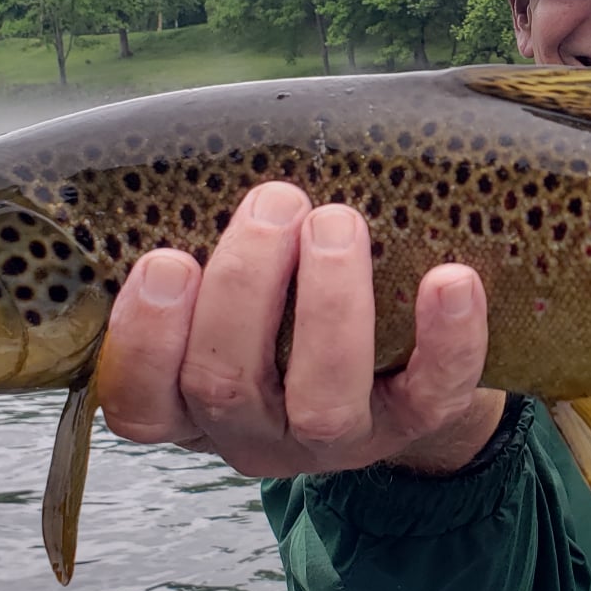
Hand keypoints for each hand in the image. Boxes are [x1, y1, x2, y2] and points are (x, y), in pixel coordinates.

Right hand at [95, 182, 507, 476]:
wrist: (396, 364)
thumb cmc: (287, 301)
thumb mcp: (237, 287)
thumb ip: (207, 244)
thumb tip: (204, 150)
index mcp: (192, 403)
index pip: (138, 404)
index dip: (143, 340)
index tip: (165, 259)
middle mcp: (255, 433)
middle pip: (225, 385)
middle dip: (244, 286)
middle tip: (276, 200)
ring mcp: (335, 441)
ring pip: (322, 403)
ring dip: (329, 306)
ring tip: (338, 221)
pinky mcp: (413, 426)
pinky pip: (433, 397)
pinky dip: (447, 340)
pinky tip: (452, 280)